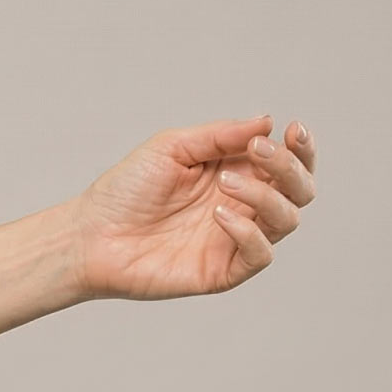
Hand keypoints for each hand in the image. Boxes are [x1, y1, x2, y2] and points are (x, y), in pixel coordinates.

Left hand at [67, 115, 317, 300]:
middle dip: (290, 167)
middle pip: (299, 189)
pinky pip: (260, 254)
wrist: (91, 234)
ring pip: (287, 220)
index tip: (292, 130)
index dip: (301, 147)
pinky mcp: (224, 269)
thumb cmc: (126, 189)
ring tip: (222, 183)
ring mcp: (235, 238)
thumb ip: (220, 136)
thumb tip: (267, 122)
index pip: (287, 162)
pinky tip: (219, 215)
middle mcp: (244, 205)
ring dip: (265, 195)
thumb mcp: (171, 148)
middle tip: (259, 151)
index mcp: (236, 172)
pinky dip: (249, 231)